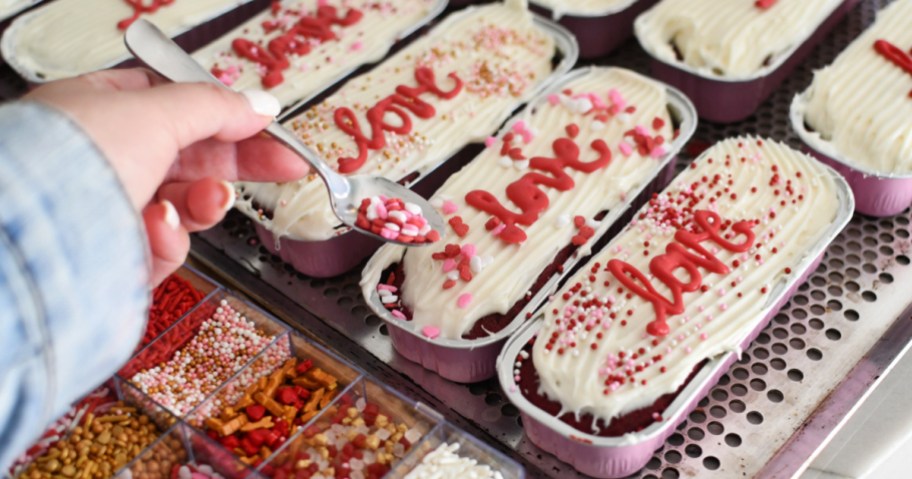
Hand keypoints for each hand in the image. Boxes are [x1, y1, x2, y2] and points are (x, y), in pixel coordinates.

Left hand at [25, 68, 307, 283]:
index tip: (267, 126)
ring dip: (204, 202)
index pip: (177, 108)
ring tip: (208, 201)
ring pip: (183, 206)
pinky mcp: (114, 258)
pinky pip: (164, 246)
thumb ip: (216, 107)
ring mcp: (106, 211)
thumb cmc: (75, 161)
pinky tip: (157, 229)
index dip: (227, 117)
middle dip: (235, 166)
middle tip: (286, 166)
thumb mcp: (158, 113)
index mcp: (96, 112)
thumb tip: (258, 104)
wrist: (37, 241)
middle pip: (189, 159)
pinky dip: (169, 239)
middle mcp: (100, 160)